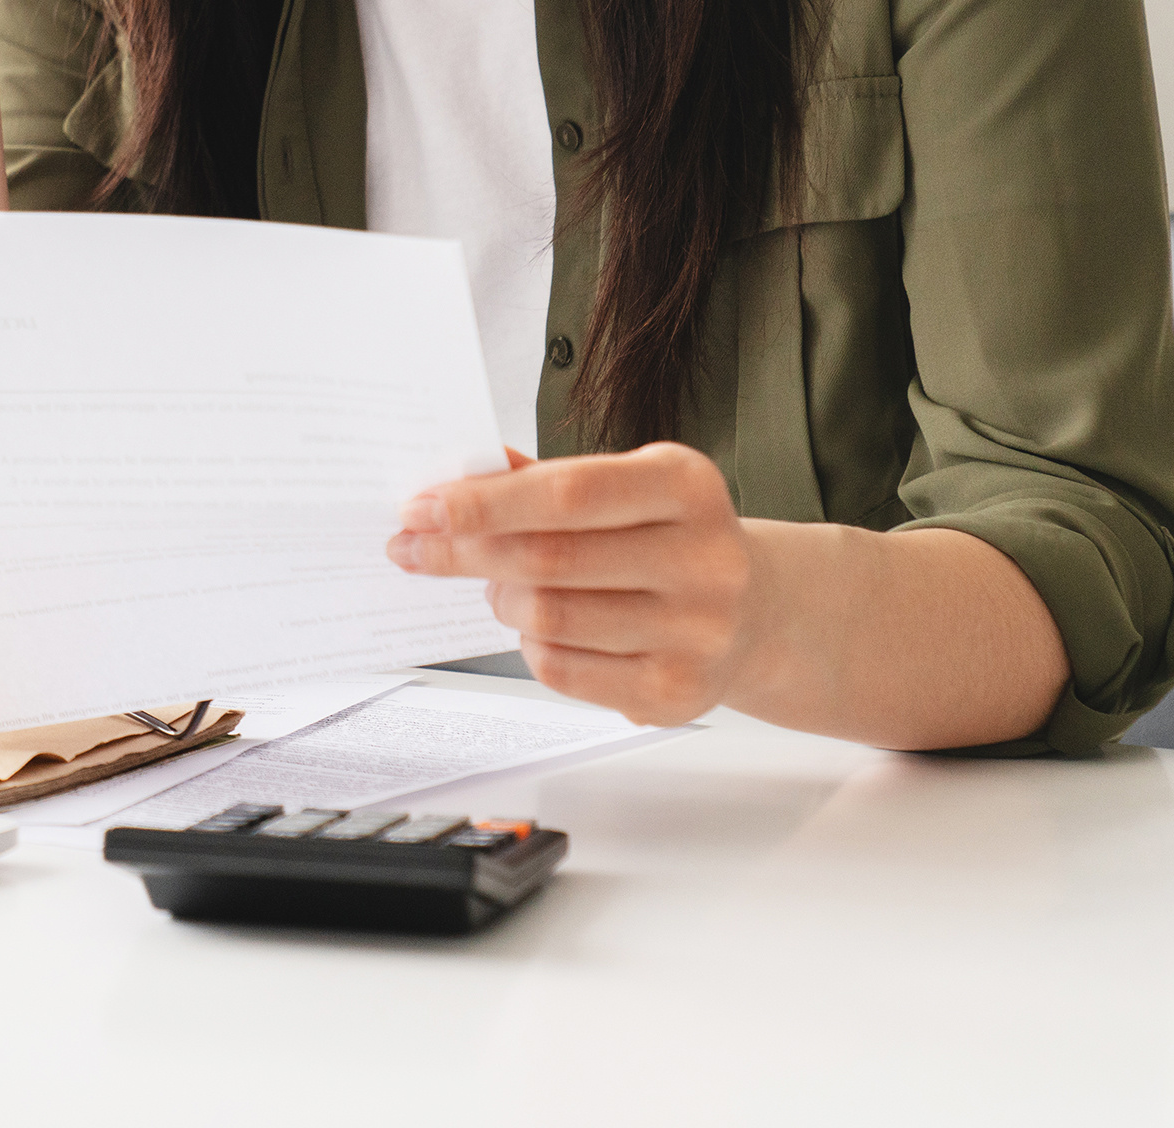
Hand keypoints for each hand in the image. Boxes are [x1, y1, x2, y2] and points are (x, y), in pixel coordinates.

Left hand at [385, 444, 759, 727]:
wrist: (757, 610)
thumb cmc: (666, 537)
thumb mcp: (624, 485)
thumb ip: (541, 480)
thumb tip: (450, 481)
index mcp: (686, 486)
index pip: (566, 492)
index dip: (483, 503)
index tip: (420, 508)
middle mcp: (704, 559)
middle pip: (548, 559)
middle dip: (465, 552)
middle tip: (416, 547)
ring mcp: (697, 633)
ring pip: (548, 618)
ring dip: (501, 599)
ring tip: (499, 586)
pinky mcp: (676, 692)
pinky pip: (562, 670)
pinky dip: (530, 645)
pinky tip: (540, 627)